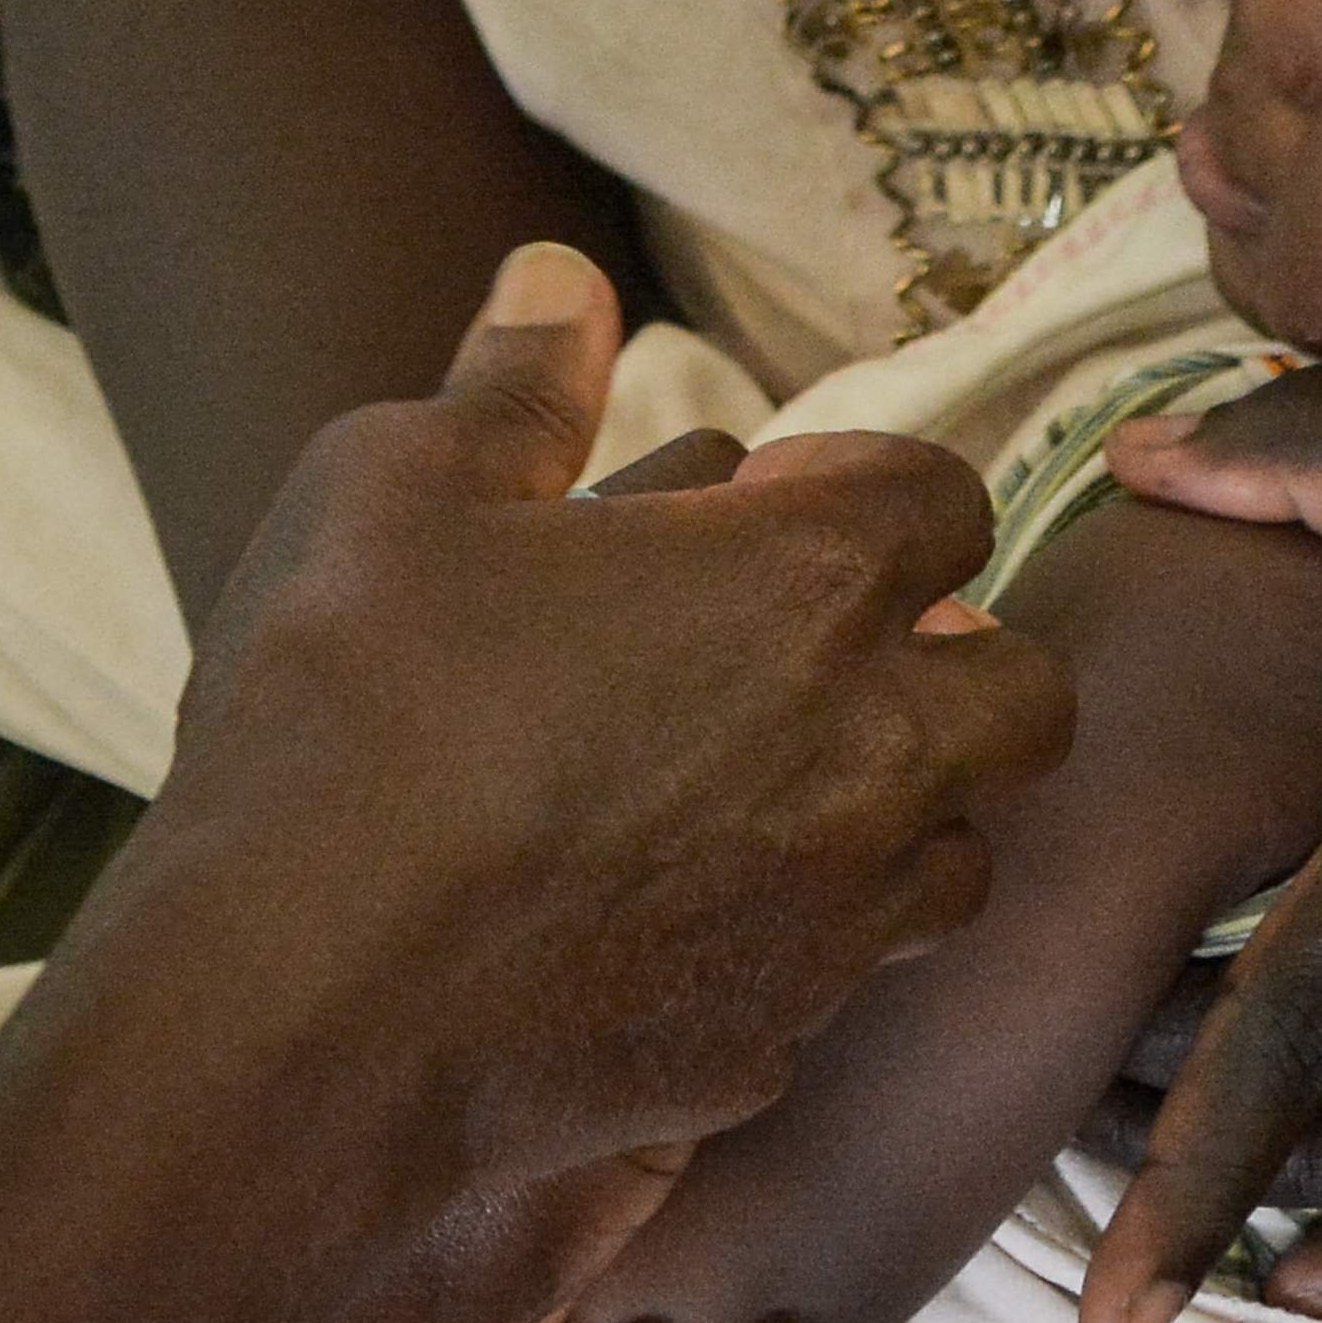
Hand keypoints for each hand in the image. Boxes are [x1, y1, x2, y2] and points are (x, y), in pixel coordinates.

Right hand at [93, 237, 1070, 1266]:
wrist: (297, 1007)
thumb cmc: (347, 713)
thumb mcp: (397, 487)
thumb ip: (514, 382)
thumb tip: (559, 279)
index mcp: (805, 581)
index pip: (947, 498)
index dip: (867, 488)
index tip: (767, 502)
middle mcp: (868, 750)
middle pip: (1024, 693)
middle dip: (952, 659)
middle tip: (820, 654)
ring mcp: (836, 914)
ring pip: (963, 852)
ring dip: (901, 810)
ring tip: (772, 793)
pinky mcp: (773, 1044)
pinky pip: (844, 978)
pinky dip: (803, 940)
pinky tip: (686, 923)